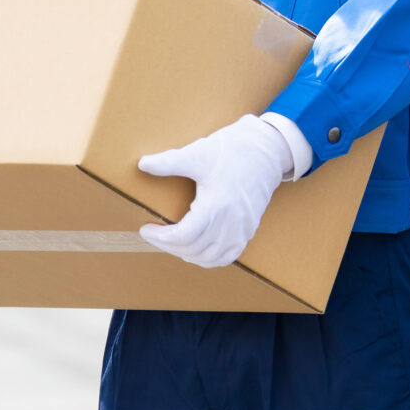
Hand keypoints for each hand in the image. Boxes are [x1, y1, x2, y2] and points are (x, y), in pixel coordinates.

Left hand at [137, 114, 298, 269]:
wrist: (267, 150)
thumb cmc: (233, 150)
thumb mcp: (198, 154)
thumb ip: (169, 162)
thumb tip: (142, 164)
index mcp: (216, 205)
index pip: (183, 236)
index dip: (160, 238)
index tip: (146, 229)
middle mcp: (230, 222)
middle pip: (193, 249)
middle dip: (168, 245)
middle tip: (154, 235)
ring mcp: (242, 228)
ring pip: (210, 258)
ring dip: (188, 254)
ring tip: (173, 243)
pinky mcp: (249, 229)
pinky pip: (229, 256)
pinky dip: (210, 259)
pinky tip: (197, 250)